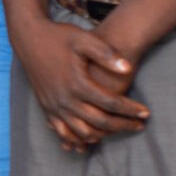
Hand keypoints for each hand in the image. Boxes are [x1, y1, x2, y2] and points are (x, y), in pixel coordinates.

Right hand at [8, 15, 148, 151]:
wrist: (29, 38)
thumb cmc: (60, 37)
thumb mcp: (84, 39)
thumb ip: (106, 54)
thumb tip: (128, 69)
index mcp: (77, 83)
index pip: (111, 103)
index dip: (130, 109)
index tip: (146, 113)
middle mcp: (65, 99)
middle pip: (100, 122)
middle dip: (123, 125)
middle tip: (139, 125)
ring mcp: (53, 106)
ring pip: (81, 132)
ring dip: (103, 135)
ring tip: (119, 130)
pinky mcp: (46, 107)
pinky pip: (62, 132)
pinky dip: (78, 139)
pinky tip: (91, 139)